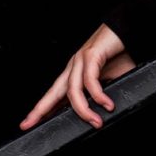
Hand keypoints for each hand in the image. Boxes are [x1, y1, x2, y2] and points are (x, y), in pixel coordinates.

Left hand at [19, 24, 135, 130]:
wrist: (127, 30)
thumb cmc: (119, 55)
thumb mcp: (110, 81)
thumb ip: (103, 96)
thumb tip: (105, 113)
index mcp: (73, 74)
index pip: (54, 96)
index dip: (42, 110)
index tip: (28, 124)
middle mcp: (72, 68)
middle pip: (52, 93)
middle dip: (39, 109)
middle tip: (28, 124)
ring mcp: (80, 61)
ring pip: (73, 90)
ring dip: (84, 110)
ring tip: (96, 122)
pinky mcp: (91, 55)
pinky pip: (89, 80)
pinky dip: (98, 95)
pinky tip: (106, 104)